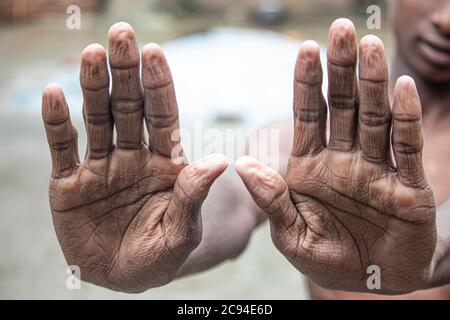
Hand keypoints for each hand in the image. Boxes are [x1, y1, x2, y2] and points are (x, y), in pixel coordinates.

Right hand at [42, 22, 226, 292]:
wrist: (122, 277)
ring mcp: (100, 167)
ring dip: (92, 86)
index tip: (155, 52)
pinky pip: (62, 148)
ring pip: (97, 119)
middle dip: (126, 73)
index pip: (163, 117)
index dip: (159, 86)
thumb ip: (194, 196)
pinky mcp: (69, 183)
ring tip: (91, 53)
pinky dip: (56, 123)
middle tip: (122, 35)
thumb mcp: (181, 232)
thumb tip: (218, 160)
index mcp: (164, 164)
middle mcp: (132, 157)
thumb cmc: (159, 256)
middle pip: (129, 108)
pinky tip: (53, 95)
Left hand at [236, 19, 435, 293]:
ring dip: (373, 83)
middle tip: (340, 30)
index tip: (305, 49)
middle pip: (341, 107)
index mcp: (311, 168)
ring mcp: (377, 170)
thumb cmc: (328, 258)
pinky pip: (405, 148)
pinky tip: (401, 88)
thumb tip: (243, 164)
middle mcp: (344, 160)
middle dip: (340, 70)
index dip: (307, 83)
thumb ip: (271, 200)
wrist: (375, 283)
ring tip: (370, 45)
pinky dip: (404, 120)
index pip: (308, 116)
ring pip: (374, 118)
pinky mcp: (408, 186)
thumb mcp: (291, 236)